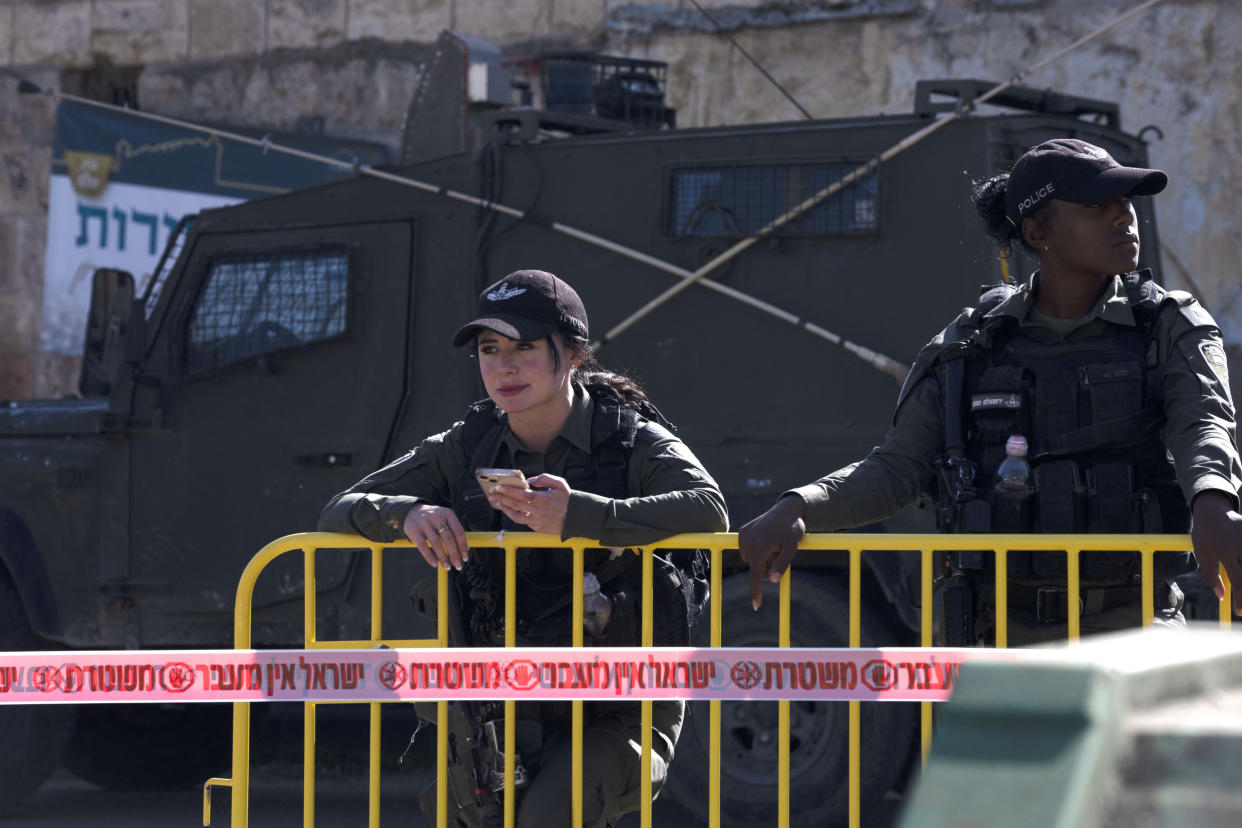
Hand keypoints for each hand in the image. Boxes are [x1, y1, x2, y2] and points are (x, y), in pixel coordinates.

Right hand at [402, 504, 468, 569]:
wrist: (411, 512)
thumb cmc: (433, 520)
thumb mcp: (445, 520)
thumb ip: (454, 531)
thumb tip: (465, 549)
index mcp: (447, 514)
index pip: (459, 532)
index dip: (463, 546)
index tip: (465, 557)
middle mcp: (437, 517)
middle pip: (448, 539)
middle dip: (454, 555)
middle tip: (458, 565)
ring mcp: (425, 523)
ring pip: (436, 543)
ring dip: (443, 558)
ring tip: (447, 566)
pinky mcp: (414, 530)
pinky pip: (423, 546)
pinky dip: (430, 557)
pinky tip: (434, 564)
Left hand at [487, 473, 570, 536]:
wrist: (577, 517)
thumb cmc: (568, 499)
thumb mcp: (560, 484)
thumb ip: (544, 478)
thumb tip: (529, 480)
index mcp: (544, 499)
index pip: (522, 495)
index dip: (510, 491)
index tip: (500, 487)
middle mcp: (539, 511)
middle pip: (516, 504)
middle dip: (502, 498)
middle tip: (492, 494)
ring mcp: (538, 521)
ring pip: (516, 516)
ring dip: (505, 509)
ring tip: (497, 503)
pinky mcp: (538, 528)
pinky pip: (524, 521)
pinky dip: (516, 515)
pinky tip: (510, 509)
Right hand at [737, 495, 806, 610]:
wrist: (786, 510)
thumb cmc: (792, 529)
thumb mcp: (793, 547)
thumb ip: (782, 564)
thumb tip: (772, 580)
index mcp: (761, 546)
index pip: (756, 575)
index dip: (756, 592)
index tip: (757, 606)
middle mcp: (748, 541)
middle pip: (755, 569)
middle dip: (767, 567)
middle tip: (780, 553)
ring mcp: (743, 536)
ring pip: (751, 560)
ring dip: (762, 558)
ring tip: (774, 545)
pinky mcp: (741, 532)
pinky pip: (747, 551)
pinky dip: (756, 550)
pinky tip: (766, 540)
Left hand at [1190, 491, 1241, 615]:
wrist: (1213, 510)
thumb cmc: (1204, 535)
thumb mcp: (1202, 554)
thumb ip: (1211, 576)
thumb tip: (1221, 596)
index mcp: (1226, 553)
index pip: (1239, 582)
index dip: (1241, 599)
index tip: (1239, 612)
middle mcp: (1241, 547)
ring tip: (1236, 579)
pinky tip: (1239, 568)